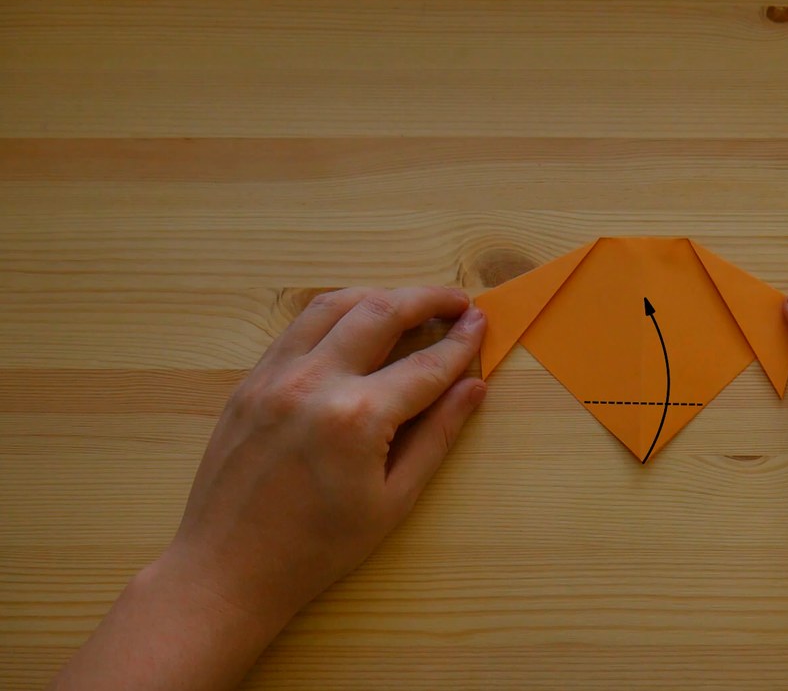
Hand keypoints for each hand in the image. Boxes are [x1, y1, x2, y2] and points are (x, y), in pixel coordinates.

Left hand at [52, 286, 487, 690]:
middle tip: (457, 300)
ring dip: (379, 296)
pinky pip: (298, 328)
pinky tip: (355, 326)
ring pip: (333, 305)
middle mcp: (314, 382)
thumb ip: (437, 436)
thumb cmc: (318, 548)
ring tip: (409, 304)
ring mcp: (274, 376)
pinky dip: (335, 315)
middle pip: (381, 312)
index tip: (483, 322)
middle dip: (426, 299)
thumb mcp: (393, 501)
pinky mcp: (249, 381)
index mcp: (356, 418)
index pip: (425, 365)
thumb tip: (474, 386)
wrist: (228, 569)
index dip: (462, 342)